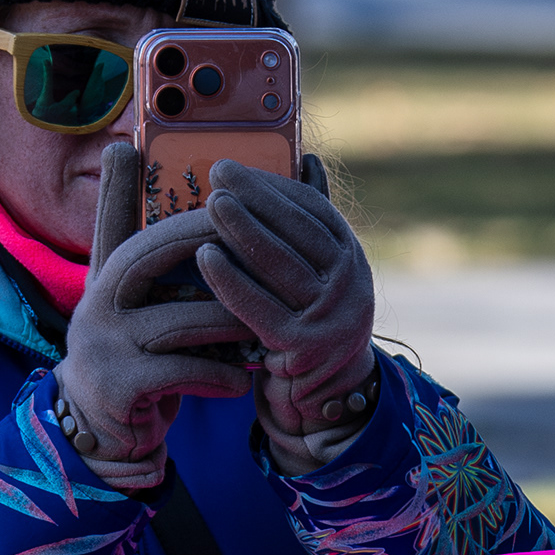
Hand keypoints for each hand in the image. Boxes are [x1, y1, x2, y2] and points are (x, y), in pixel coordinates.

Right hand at [52, 140, 256, 489]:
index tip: (131, 150)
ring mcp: (102, 346)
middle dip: (197, 239)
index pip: (109, 222)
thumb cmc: (137, 362)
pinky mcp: (117, 386)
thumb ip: (159, 274)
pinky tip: (242, 381)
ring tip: (263, 323)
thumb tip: (204, 227)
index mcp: (102, 281)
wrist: (104, 435)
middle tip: (242, 232)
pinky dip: (216, 374)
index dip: (116, 186)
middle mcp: (95, 305)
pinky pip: (179, 372)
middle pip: (144, 257)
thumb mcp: (138, 313)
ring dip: (226, 320)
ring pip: (174, 321)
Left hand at [195, 155, 381, 472]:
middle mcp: (349, 286)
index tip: (232, 167)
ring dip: (242, 231)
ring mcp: (329, 319)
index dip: (272, 186)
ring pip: (280, 266)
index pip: (312, 210)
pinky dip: (231, 282)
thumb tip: (306, 157)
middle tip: (216, 173)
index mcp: (350, 258)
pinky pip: (260, 309)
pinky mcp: (302, 351)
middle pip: (297, 232)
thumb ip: (308, 220)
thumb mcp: (316, 270)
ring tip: (209, 204)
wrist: (321, 398)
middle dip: (255, 200)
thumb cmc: (305, 320)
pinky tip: (203, 257)